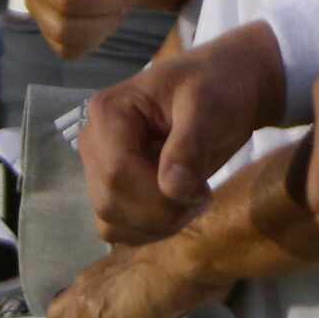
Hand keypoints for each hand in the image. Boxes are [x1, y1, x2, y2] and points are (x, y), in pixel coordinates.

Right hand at [79, 22, 284, 243]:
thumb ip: (188, 146)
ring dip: (157, 225)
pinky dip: (150, 229)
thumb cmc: (216, 87)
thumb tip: (172, 188)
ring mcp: (99, 166)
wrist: (224, 89)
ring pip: (111, 221)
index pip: (117, 173)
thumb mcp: (208, 106)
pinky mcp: (112, 188)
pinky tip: (178, 207)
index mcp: (108, 111)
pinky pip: (118, 228)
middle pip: (110, 201)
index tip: (203, 191)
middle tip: (202, 195)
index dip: (159, 196)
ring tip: (191, 199)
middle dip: (161, 212)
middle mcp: (94, 140)